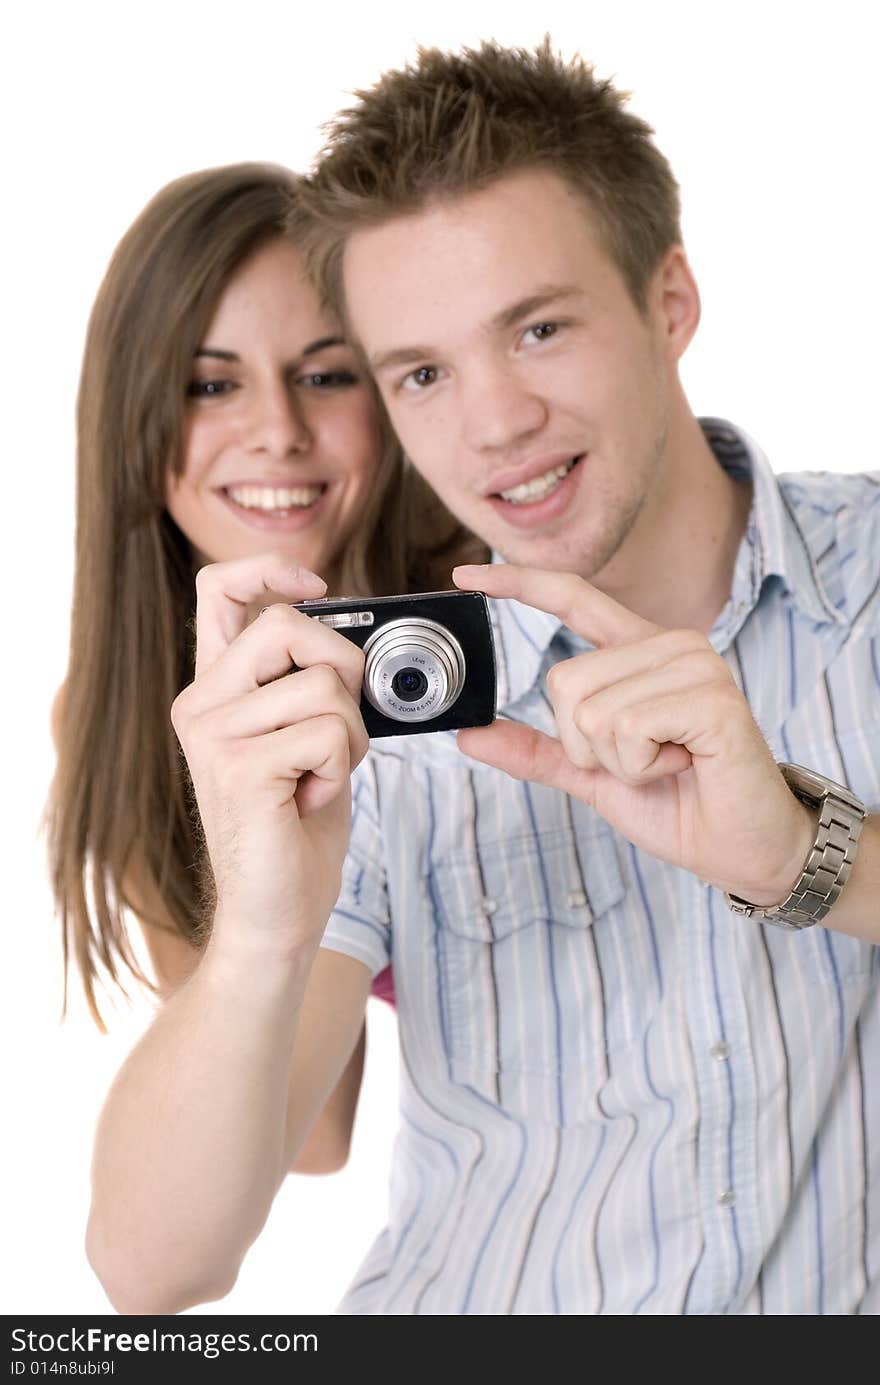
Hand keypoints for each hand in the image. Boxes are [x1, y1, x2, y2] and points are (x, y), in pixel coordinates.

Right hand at [170, 553, 368, 955]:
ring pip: (325, 686)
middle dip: (344, 667)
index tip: (318, 585)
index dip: (271, 569)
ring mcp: (213, 734)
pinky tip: (308, 799)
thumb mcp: (305, 736)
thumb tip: (355, 637)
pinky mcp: (239, 767)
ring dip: (351, 736)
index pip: (219, 590)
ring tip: (318, 777)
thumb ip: (310, 682)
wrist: (276, 911)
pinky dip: (341, 767)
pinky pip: (330, 731)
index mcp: (215, 689)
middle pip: (288, 625)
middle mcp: (201, 703)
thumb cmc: (296, 826)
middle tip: (343, 726)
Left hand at [452, 564, 814, 903]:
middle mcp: (668, 645)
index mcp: (639, 651)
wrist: (740, 848)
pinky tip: (683, 765)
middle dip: (585, 745)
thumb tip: (469, 735)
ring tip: (668, 763)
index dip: (519, 585)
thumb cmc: (679, 805)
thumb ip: (537, 751)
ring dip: (617, 760)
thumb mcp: (591, 776)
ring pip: (592, 709)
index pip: (573, 596)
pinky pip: (628, 727)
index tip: (466, 577)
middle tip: (644, 759)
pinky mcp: (712, 697)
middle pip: (564, 681)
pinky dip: (642, 765)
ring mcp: (695, 665)